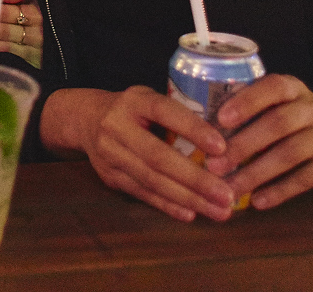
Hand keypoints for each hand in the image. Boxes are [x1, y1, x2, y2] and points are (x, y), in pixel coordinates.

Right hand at [39, 86, 234, 222]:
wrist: (85, 119)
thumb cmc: (133, 109)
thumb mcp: (149, 98)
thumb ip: (176, 114)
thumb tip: (223, 140)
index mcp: (134, 100)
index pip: (164, 112)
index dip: (192, 129)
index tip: (221, 147)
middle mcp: (118, 126)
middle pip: (158, 157)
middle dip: (196, 179)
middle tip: (227, 195)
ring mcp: (110, 153)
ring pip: (152, 180)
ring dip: (188, 199)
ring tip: (218, 210)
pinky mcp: (110, 176)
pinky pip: (143, 193)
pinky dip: (168, 205)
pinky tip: (191, 213)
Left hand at [203, 74, 312, 210]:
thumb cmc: (293, 124)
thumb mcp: (276, 109)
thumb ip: (249, 115)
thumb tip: (201, 131)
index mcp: (294, 88)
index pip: (273, 87)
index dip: (247, 102)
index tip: (220, 120)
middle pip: (279, 123)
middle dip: (244, 145)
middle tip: (214, 165)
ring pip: (292, 152)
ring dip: (257, 172)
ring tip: (231, 188)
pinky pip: (308, 177)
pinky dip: (280, 190)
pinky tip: (258, 201)